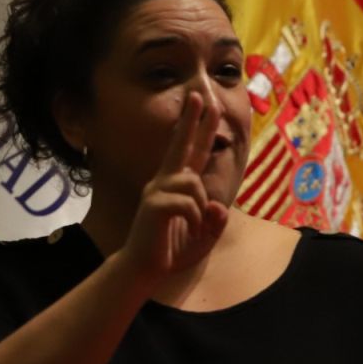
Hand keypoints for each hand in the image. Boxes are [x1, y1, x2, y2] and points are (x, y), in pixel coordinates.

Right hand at [121, 90, 229, 281]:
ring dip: (201, 205)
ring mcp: (157, 191)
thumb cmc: (171, 250)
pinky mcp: (153, 205)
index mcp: (177, 185)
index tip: (206, 103)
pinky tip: (187, 228)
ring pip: (193, 183)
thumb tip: (218, 206)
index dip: (201, 129)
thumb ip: (216, 220)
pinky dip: (194, 217)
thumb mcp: (204, 235)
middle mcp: (164, 182)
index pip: (193, 152)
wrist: (144, 269)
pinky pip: (188, 203)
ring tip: (194, 224)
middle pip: (180, 145)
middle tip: (199, 94)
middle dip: (192, 121)